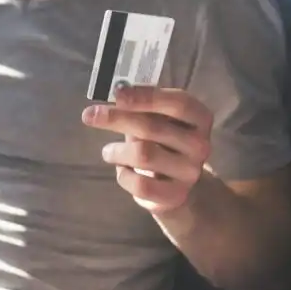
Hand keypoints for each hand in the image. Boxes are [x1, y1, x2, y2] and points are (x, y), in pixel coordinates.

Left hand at [82, 85, 212, 213]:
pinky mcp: (175, 196)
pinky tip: (123, 170)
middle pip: (153, 128)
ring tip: (108, 151)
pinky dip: (123, 174)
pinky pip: (139, 184)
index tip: (116, 93)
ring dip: (117, 150)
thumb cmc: (164, 142)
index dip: (145, 96)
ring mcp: (190, 173)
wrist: (180, 184)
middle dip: (117, 119)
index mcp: (200, 119)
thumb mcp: (159, 119)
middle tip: (90, 115)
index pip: (178, 103)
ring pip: (143, 155)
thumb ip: (143, 105)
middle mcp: (200, 145)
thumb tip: (116, 93)